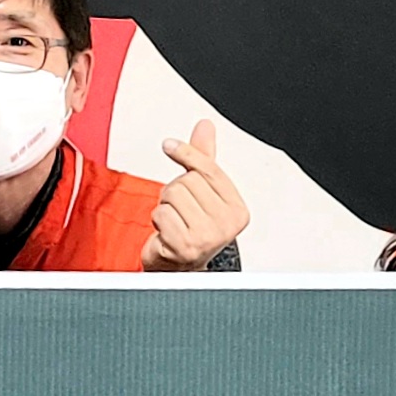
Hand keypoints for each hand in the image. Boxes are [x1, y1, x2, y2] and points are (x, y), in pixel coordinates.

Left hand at [143, 119, 249, 270]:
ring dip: (165, 206)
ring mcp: (207, 237)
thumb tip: (205, 126)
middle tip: (180, 210)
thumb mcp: (202, 192)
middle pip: (187, 181)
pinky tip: (166, 233)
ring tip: (174, 222)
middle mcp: (227, 225)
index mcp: (237, 209)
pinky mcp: (185, 246)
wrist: (179, 269)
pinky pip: (161, 213)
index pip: (208, 169)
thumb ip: (204, 159)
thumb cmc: (192, 229)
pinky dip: (157, 220)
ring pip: (172, 194)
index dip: (186, 153)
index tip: (169, 145)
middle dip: (175, 191)